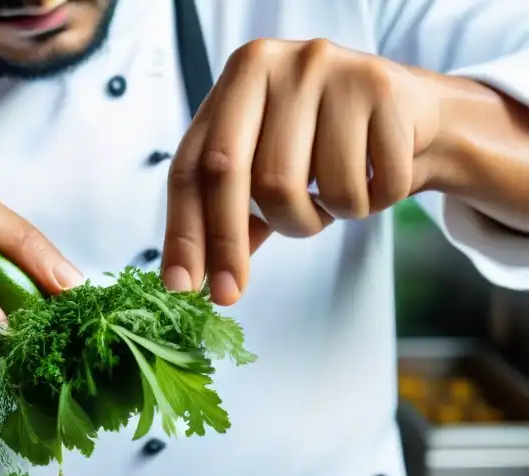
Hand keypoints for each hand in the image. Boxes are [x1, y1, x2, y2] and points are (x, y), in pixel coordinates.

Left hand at [162, 38, 443, 304]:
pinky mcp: (380, 90)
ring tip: (330, 200)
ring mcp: (330, 71)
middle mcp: (279, 65)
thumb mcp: (266, 162)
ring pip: (300, 189)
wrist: (414, 112)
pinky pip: (362, 186)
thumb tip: (192, 276)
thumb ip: (227, 210)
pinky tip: (372, 179)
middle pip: (236, 175)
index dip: (184, 232)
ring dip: (315, 219)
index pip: (193, 166)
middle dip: (229, 243)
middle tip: (230, 291)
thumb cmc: (325, 141)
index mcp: (239, 77)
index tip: (182, 285)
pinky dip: (367, 204)